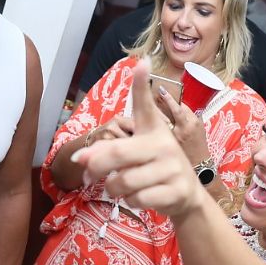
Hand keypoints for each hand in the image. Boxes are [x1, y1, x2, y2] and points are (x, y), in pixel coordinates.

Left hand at [73, 58, 204, 219]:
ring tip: (119, 188)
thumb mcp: (138, 154)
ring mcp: (172, 168)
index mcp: (154, 130)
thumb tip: (80, 159)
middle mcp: (164, 144)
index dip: (141, 84)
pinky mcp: (176, 191)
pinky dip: (130, 202)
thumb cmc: (155, 170)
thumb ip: (109, 153)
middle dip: (95, 166)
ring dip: (113, 189)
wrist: (186, 197)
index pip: (146, 104)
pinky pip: (136, 199)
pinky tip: (138, 198)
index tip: (141, 62)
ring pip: (123, 181)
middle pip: (117, 152)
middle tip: (86, 174)